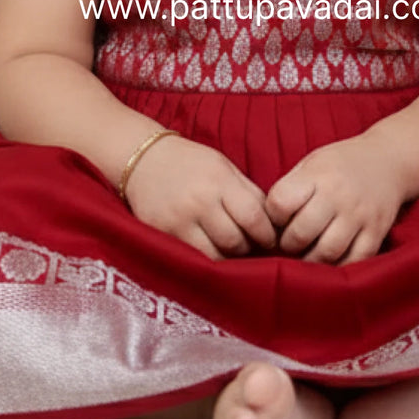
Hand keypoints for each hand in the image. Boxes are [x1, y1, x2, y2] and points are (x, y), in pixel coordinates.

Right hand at [124, 132, 278, 262]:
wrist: (143, 159)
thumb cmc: (191, 163)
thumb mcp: (224, 167)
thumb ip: (248, 192)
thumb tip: (275, 223)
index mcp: (219, 180)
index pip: (254, 217)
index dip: (268, 234)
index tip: (271, 239)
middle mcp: (199, 201)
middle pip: (236, 241)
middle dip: (248, 247)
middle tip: (250, 245)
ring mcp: (179, 221)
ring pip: (215, 256)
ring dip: (227, 257)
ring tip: (228, 249)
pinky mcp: (162, 235)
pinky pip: (192, 258)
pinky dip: (205, 258)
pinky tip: (209, 250)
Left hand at [264, 133, 406, 264]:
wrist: (389, 160)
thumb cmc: (340, 165)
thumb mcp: (311, 164)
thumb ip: (290, 190)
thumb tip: (267, 227)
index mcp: (317, 175)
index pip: (281, 203)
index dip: (273, 217)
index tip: (278, 219)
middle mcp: (338, 195)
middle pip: (301, 233)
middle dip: (288, 244)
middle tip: (289, 243)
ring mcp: (360, 216)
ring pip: (326, 253)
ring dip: (310, 260)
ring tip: (308, 253)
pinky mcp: (376, 233)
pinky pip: (353, 261)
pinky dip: (337, 267)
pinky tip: (330, 260)